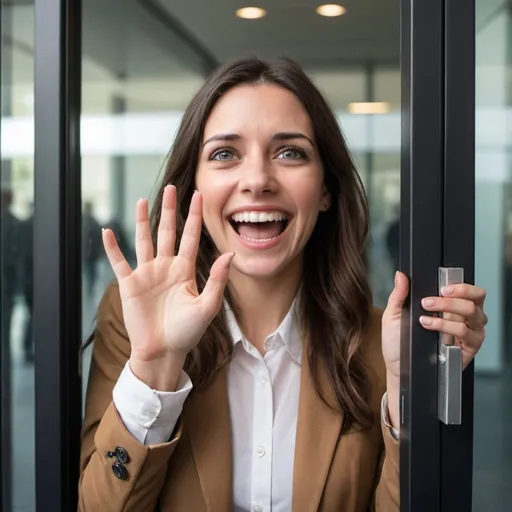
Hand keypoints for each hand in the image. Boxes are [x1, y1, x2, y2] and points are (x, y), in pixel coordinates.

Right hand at [102, 186, 233, 388]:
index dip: (194, 217)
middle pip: (167, 232)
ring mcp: (147, 274)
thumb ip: (218, 280)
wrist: (162, 351)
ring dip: (143, 221)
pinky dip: (113, 248)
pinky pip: (119, 262)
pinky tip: (108, 232)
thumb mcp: (207, 306)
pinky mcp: (130, 284)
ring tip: (143, 201)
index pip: (191, 237)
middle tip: (171, 187)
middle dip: (170, 210)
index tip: (199, 196)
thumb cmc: (187, 332)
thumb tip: (230, 254)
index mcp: (185, 270)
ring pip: (144, 241)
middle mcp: (166, 267)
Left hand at [381, 271, 486, 427]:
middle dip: (452, 298)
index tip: (442, 287)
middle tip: (429, 302)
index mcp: (449, 307)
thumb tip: (401, 275)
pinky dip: (449, 328)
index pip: (468, 291)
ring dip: (449, 312)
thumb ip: (398, 295)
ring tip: (425, 317)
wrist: (397, 368)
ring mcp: (467, 334)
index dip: (461, 286)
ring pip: (474, 315)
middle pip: (475, 300)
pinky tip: (431, 327)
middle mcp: (462, 319)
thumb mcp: (393, 316)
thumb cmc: (397, 343)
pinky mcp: (467, 349)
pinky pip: (468, 334)